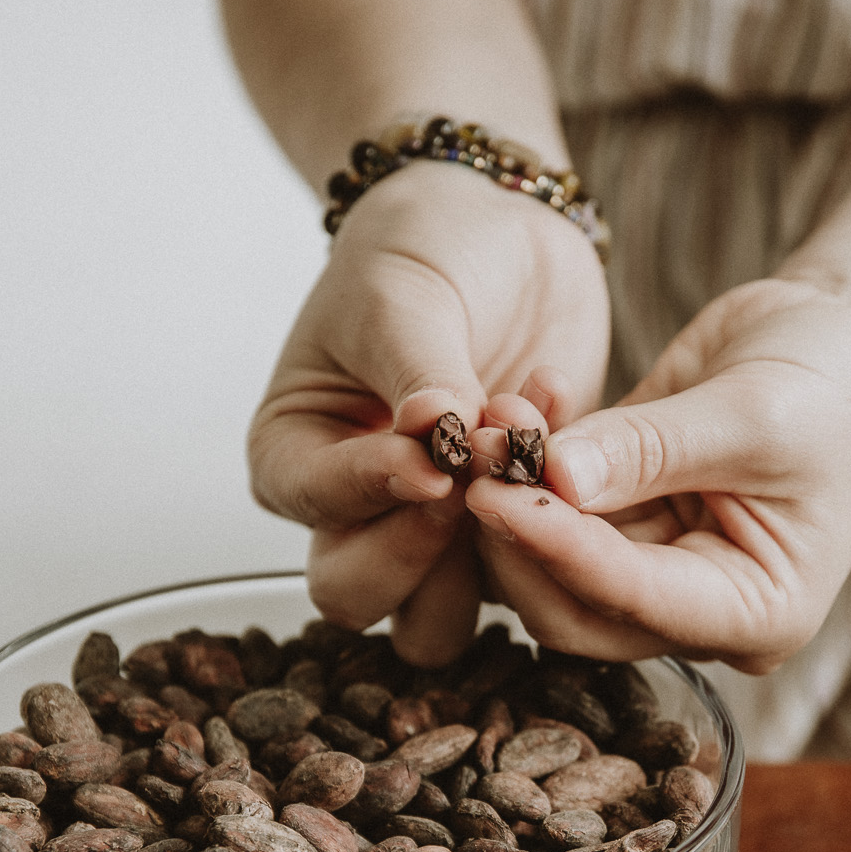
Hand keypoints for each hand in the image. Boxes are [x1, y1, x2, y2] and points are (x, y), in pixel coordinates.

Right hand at [246, 161, 608, 660]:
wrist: (504, 232)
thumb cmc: (421, 252)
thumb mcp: (401, 295)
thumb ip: (419, 372)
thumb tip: (433, 432)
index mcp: (296, 455)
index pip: (315, 508)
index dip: (373, 491)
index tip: (430, 457)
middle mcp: (354, 512)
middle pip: (357, 593)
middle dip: (420, 548)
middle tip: (478, 472)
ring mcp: (432, 534)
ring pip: (437, 619)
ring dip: (488, 550)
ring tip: (525, 443)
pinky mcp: (507, 534)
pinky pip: (525, 569)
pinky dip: (550, 504)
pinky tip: (554, 400)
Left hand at [465, 278, 850, 668]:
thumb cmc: (843, 380)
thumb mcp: (755, 410)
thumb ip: (651, 449)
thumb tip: (552, 477)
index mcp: (755, 613)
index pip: (632, 597)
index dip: (555, 547)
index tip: (490, 493)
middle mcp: (699, 610)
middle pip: (573, 603)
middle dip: (517, 532)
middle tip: (470, 451)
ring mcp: (658, 568)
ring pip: (550, 559)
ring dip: (511, 493)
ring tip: (487, 416)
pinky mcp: (626, 519)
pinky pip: (557, 508)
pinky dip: (529, 463)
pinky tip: (512, 404)